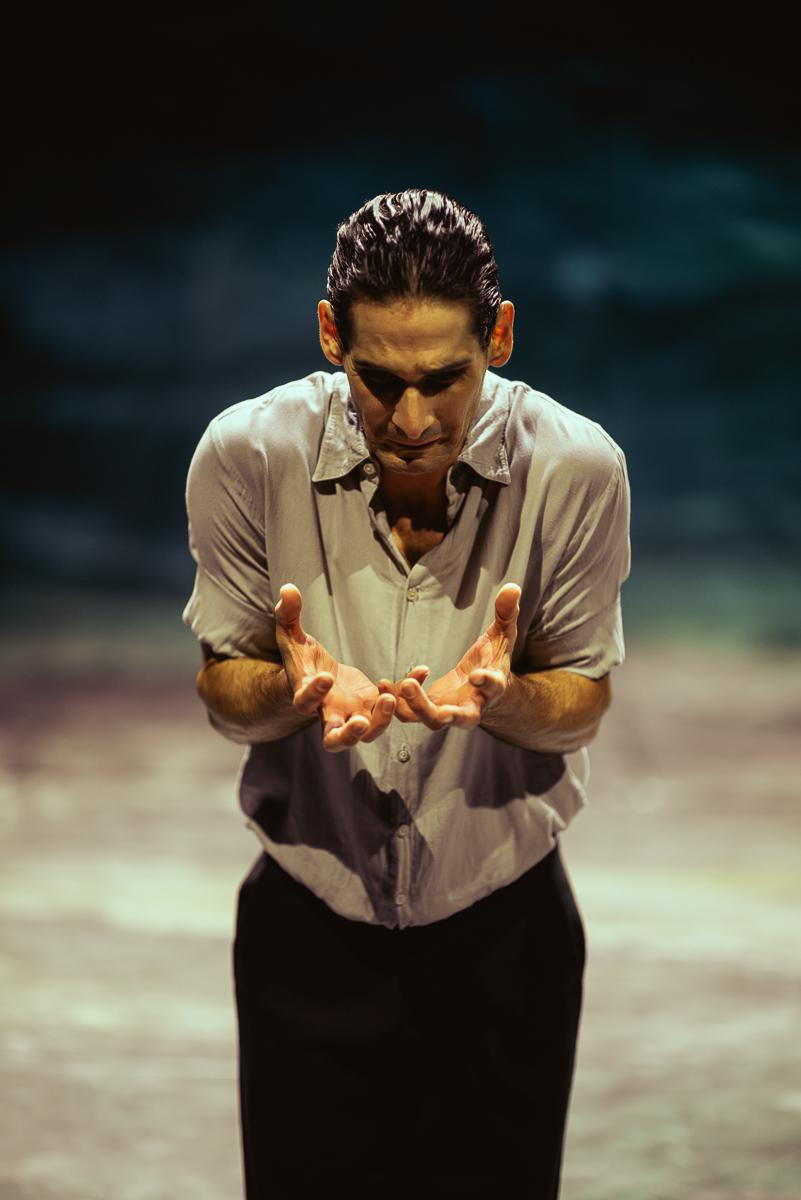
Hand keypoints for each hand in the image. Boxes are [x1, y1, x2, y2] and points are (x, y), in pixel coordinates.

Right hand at [274, 583, 395, 751]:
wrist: (318, 680)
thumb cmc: (302, 659)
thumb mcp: (291, 636)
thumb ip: (288, 615)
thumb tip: (288, 588)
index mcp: (306, 697)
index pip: (304, 703)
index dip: (313, 694)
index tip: (324, 677)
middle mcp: (330, 713)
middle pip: (336, 740)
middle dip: (350, 735)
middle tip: (360, 722)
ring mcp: (354, 713)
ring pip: (370, 732)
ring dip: (382, 720)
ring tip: (391, 697)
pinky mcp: (373, 705)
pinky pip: (394, 708)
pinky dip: (408, 694)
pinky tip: (421, 670)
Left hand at [377, 583, 520, 730]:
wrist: (482, 685)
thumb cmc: (492, 658)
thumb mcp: (502, 634)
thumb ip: (506, 613)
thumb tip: (512, 586)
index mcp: (493, 687)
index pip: (494, 687)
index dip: (487, 682)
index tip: (476, 675)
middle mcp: (473, 705)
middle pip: (459, 718)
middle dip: (439, 710)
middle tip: (415, 689)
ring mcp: (449, 711)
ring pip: (430, 719)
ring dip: (412, 705)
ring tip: (401, 684)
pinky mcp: (429, 710)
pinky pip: (410, 712)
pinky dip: (398, 700)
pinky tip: (387, 682)